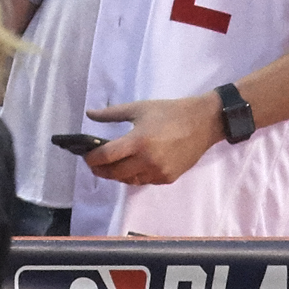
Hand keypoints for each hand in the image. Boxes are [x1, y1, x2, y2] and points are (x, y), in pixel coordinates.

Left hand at [84, 92, 222, 184]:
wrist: (203, 123)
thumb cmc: (169, 112)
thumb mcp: (138, 108)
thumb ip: (111, 114)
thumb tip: (90, 114)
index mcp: (138, 141)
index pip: (107, 157)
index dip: (92, 159)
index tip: (85, 156)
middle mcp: (147, 161)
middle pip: (116, 173)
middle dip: (101, 170)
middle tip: (93, 164)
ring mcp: (159, 172)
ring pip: (130, 180)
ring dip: (117, 175)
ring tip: (110, 165)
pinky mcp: (169, 178)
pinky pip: (145, 181)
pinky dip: (134, 176)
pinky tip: (131, 166)